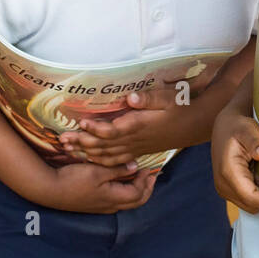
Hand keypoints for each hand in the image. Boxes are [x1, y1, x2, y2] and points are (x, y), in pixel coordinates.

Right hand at [40, 161, 157, 213]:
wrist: (50, 189)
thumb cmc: (74, 179)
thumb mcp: (98, 171)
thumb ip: (118, 170)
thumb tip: (135, 167)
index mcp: (113, 198)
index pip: (138, 193)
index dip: (145, 181)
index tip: (147, 167)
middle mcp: (110, 206)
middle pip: (136, 202)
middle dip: (146, 189)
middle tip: (150, 176)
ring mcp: (102, 207)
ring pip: (126, 202)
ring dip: (136, 190)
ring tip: (138, 177)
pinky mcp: (94, 204)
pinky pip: (116, 201)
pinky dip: (124, 191)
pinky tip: (120, 181)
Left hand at [58, 85, 187, 166]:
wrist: (196, 124)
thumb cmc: (182, 106)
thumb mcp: (169, 97)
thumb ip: (149, 98)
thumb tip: (131, 98)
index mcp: (139, 125)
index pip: (114, 130)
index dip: (96, 128)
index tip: (81, 122)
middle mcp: (135, 139)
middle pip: (104, 144)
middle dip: (82, 142)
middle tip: (63, 140)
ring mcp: (137, 147)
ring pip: (108, 154)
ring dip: (87, 152)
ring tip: (69, 148)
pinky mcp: (139, 150)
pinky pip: (117, 160)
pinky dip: (101, 160)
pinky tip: (90, 158)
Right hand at [211, 110, 258, 212]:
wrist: (224, 127)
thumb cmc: (237, 127)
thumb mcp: (248, 129)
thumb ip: (255, 142)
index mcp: (228, 173)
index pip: (253, 198)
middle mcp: (223, 185)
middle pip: (253, 205)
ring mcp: (225, 189)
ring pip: (252, 204)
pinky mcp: (229, 190)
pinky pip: (249, 199)